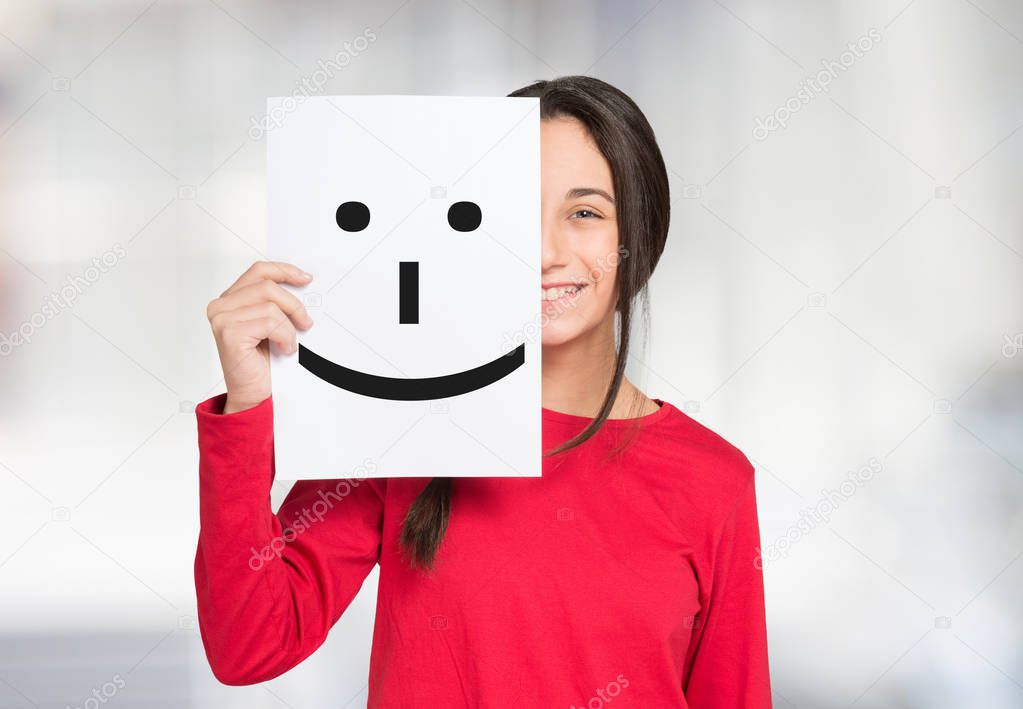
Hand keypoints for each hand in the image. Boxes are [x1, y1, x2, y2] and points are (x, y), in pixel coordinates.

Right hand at [207, 261, 313, 413]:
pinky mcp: (229, 333)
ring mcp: (222, 319)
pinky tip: (283, 350)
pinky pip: (271, 323)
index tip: (305, 278)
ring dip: (289, 326)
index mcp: (229, 299)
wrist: (252, 394)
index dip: (284, 271)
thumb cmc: (261, 362)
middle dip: (294, 304)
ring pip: (271, 305)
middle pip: (267, 286)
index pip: (258, 271)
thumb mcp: (270, 325)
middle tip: (306, 322)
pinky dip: (285, 337)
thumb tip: (303, 284)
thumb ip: (275, 303)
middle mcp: (220, 306)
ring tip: (289, 343)